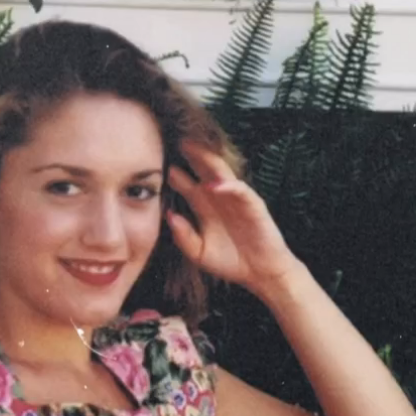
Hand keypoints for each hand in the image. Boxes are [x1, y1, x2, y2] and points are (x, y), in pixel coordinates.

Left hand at [166, 141, 298, 295]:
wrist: (260, 273)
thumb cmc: (231, 262)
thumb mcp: (200, 253)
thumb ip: (184, 237)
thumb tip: (169, 216)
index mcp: (205, 208)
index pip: (188, 185)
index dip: (174, 175)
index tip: (155, 166)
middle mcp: (219, 199)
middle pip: (203, 171)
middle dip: (190, 156)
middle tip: (173, 142)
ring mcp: (236, 199)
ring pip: (221, 173)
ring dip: (207, 160)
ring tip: (191, 149)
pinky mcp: (253, 205)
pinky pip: (240, 190)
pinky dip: (228, 186)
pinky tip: (214, 185)